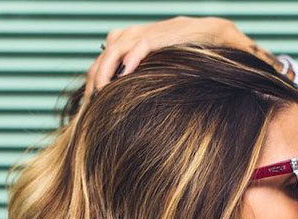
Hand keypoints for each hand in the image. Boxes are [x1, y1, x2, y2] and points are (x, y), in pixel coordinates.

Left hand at [84, 15, 234, 101]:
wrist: (209, 35)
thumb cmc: (183, 55)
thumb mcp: (155, 68)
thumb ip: (140, 79)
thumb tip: (127, 103)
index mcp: (126, 42)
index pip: (100, 61)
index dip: (92, 81)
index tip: (88, 106)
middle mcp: (131, 35)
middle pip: (102, 57)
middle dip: (94, 81)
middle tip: (89, 106)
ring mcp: (145, 33)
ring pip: (115, 50)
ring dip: (106, 72)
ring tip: (101, 92)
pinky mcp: (160, 35)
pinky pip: (141, 46)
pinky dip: (131, 58)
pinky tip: (124, 75)